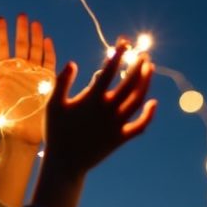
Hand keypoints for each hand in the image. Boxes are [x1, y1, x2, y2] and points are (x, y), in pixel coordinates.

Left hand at [0, 14, 55, 148]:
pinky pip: (49, 62)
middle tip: (20, 15)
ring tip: (34, 22)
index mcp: (2, 72)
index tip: (1, 19)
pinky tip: (46, 40)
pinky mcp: (46, 81)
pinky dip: (48, 51)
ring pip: (35, 50)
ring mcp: (33, 74)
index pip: (2, 47)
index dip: (1, 34)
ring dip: (35, 36)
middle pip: (20, 45)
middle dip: (20, 30)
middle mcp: (18, 70)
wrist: (18, 133)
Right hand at [44, 40, 156, 176]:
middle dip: (138, 64)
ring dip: (146, 82)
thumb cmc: (56, 133)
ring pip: (138, 99)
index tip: (125, 42)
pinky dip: (148, 114)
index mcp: (92, 99)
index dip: (118, 54)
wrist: (64, 164)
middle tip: (143, 53)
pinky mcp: (120, 138)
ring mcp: (116, 124)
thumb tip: (72, 63)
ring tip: (149, 68)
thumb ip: (62, 82)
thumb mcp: (53, 105)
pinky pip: (140, 125)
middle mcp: (107, 109)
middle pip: (130, 82)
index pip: (109, 70)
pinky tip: (152, 103)